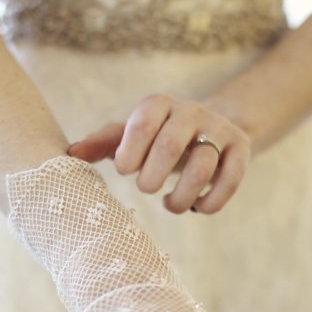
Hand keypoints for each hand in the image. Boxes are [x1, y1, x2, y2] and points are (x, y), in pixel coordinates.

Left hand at [68, 94, 249, 213]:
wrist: (208, 130)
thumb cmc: (156, 138)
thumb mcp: (128, 136)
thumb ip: (102, 143)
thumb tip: (69, 153)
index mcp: (159, 104)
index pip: (142, 123)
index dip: (130, 153)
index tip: (124, 171)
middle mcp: (192, 110)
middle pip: (171, 145)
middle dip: (153, 177)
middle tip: (145, 190)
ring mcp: (220, 128)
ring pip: (202, 168)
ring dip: (182, 197)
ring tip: (169, 205)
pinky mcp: (242, 148)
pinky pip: (231, 180)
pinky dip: (211, 202)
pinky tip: (196, 208)